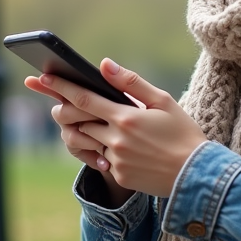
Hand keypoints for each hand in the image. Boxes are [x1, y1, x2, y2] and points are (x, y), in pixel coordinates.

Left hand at [25, 59, 206, 197]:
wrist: (197, 174)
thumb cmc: (183, 133)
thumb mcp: (163, 101)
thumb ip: (131, 82)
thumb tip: (104, 65)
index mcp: (126, 117)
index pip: (84, 98)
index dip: (61, 87)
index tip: (43, 78)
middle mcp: (116, 139)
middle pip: (78, 121)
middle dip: (66, 109)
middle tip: (60, 101)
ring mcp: (116, 160)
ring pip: (87, 140)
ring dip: (87, 130)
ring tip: (101, 124)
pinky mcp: (120, 175)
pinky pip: (102, 159)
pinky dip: (105, 150)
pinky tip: (122, 146)